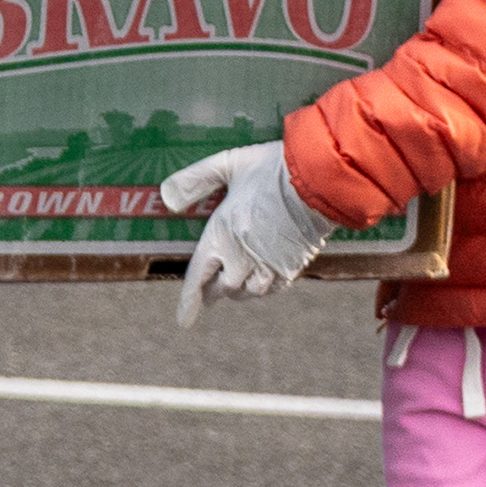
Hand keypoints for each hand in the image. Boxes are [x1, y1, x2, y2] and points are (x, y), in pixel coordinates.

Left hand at [158, 139, 335, 323]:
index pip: (198, 277)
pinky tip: (261, 280)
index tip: (184, 322)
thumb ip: (195, 179)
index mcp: (221, 234)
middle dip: (214, 291)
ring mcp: (268, 265)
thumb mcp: (228, 164)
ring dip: (238, 291)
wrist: (319, 180)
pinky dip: (262, 288)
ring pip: (247, 292)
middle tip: (210, 295)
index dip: (189, 301)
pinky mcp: (292, 267)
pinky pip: (272, 289)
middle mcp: (241, 257)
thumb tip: (166, 197)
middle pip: (223, 288)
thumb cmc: (273, 169)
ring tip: (234, 286)